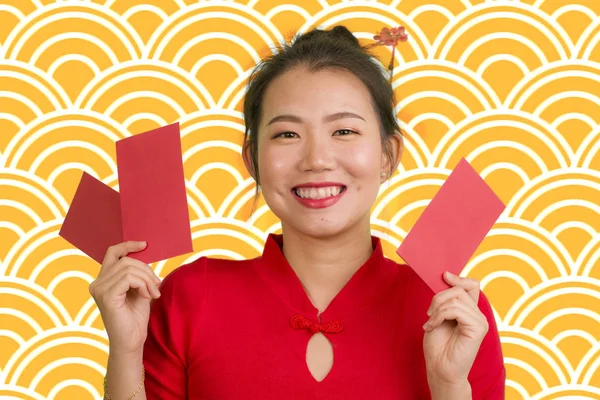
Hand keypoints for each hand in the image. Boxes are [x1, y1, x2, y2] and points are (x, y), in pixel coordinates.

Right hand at [89, 241, 161, 355]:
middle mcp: (97, 283)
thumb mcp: (138, 289)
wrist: (131, 341)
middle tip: (157, 285)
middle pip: (126, 260)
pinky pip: (128, 278)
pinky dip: (143, 284)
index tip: (144, 244)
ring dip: (147, 279)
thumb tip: (145, 253)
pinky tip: (147, 296)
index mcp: (103, 280)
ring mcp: (99, 289)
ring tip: (154, 293)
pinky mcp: (106, 296)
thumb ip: (137, 273)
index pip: (113, 253)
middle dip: (146, 270)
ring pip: (129, 268)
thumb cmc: (135, 317)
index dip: (128, 245)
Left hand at [422, 271, 488, 385]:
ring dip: (437, 309)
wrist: (439, 368)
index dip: (458, 278)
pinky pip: (456, 310)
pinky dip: (439, 316)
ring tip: (430, 323)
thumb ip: (446, 299)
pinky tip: (433, 326)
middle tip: (429, 313)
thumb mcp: (439, 315)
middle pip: (459, 289)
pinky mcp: (478, 328)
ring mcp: (480, 322)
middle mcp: (478, 315)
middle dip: (438, 298)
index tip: (443, 275)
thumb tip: (446, 277)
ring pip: (456, 299)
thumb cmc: (438, 344)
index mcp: (470, 311)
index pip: (472, 285)